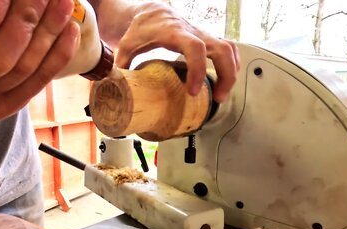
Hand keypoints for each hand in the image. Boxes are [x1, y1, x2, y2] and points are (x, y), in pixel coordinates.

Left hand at [114, 2, 239, 101]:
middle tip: (217, 98)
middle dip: (225, 75)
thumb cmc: (140, 28)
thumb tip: (115, 89)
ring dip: (231, 73)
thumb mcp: (126, 45)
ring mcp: (203, 35)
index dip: (198, 70)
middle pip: (223, 49)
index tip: (192, 91)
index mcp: (175, 33)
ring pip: (230, 49)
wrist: (151, 12)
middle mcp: (194, 32)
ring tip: (220, 95)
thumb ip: (121, 66)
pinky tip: (224, 81)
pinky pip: (228, 49)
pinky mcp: (208, 40)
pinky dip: (231, 66)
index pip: (195, 48)